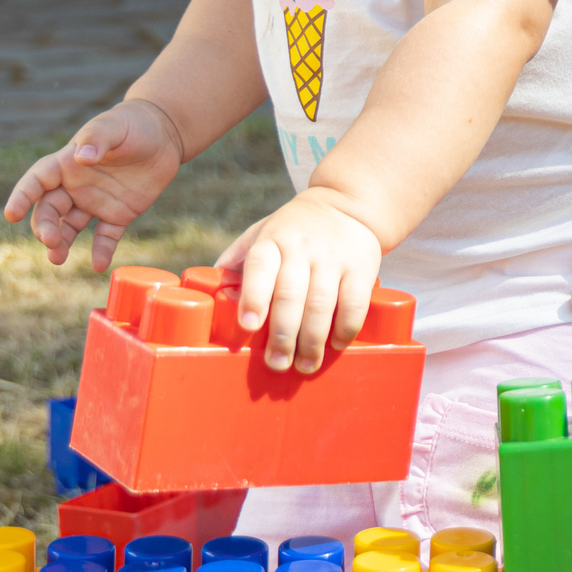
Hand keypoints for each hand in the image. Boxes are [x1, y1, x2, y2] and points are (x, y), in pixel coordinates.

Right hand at [3, 99, 187, 270]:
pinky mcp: (118, 214)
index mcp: (67, 163)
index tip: (12, 215)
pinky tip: (100, 264)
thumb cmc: (133, 124)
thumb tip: (82, 157)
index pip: (37, 181)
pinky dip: (102, 251)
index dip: (22, 196)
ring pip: (70, 227)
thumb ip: (97, 139)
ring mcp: (95, 202)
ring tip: (57, 258)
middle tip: (50, 241)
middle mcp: (75, 186)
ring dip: (62, 243)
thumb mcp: (114, 126)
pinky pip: (105, 236)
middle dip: (45, 226)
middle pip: (50, 210)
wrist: (164, 135)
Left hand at [219, 187, 386, 373]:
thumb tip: (209, 294)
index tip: (248, 325)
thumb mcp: (262, 233)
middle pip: (290, 294)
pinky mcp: (362, 267)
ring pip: (321, 304)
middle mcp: (302, 247)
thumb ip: (236, 260)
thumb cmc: (294, 230)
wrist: (347, 206)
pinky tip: (335, 345)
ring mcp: (333, 257)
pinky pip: (355, 304)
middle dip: (282, 335)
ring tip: (304, 365)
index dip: (254, 297)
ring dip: (311, 341)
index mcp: (272, 240)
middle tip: (277, 363)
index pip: (260, 265)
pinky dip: (345, 329)